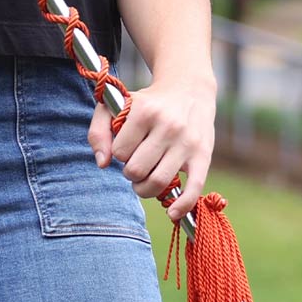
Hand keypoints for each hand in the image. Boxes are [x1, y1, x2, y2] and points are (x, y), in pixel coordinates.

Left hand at [90, 71, 216, 221]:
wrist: (190, 89)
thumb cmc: (148, 102)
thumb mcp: (118, 105)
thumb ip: (98, 131)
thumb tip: (103, 164)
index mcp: (145, 111)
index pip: (119, 152)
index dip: (120, 153)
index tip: (128, 145)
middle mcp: (168, 125)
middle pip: (136, 170)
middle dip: (131, 173)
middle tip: (136, 164)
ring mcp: (187, 142)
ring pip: (158, 182)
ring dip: (145, 189)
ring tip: (147, 179)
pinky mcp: (203, 155)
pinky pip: (193, 188)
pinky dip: (182, 205)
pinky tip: (172, 212)